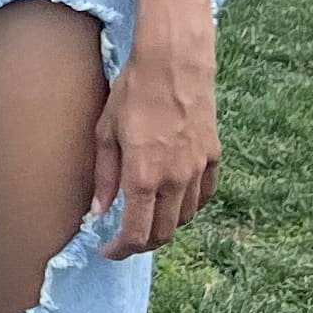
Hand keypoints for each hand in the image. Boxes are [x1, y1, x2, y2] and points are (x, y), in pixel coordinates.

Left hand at [94, 24, 217, 256]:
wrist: (175, 62)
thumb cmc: (133, 92)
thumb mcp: (106, 132)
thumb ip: (104, 176)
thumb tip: (99, 212)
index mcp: (144, 177)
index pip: (137, 234)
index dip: (121, 250)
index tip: (108, 250)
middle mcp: (175, 180)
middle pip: (163, 233)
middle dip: (142, 243)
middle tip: (124, 237)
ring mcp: (198, 170)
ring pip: (184, 217)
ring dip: (164, 224)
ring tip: (146, 214)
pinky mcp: (214, 157)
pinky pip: (203, 195)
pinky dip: (188, 205)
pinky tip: (174, 197)